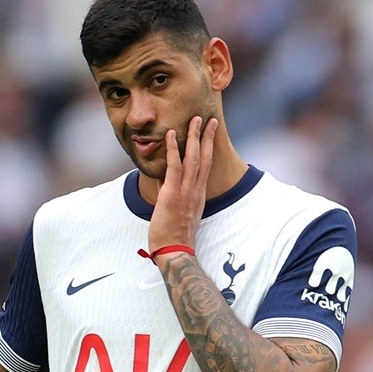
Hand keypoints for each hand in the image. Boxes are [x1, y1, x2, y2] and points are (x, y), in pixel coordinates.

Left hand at [147, 116, 217, 258]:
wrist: (175, 252)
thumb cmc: (173, 236)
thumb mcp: (175, 211)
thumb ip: (169, 192)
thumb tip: (161, 179)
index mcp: (198, 195)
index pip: (205, 166)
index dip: (208, 148)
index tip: (210, 133)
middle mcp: (196, 191)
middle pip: (204, 158)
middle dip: (207, 137)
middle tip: (209, 119)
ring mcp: (186, 192)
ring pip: (193, 158)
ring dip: (194, 137)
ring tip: (194, 120)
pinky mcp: (172, 194)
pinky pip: (174, 167)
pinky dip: (172, 149)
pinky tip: (170, 135)